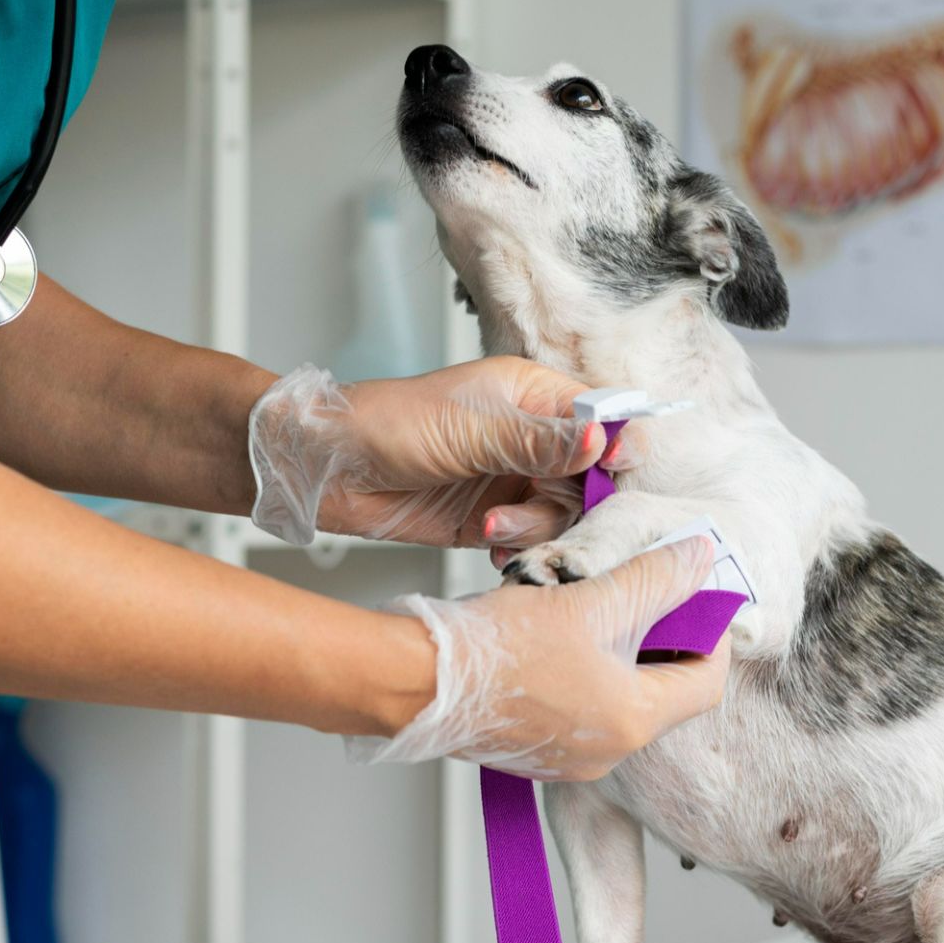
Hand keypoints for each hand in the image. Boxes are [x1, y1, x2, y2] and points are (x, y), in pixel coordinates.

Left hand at [247, 359, 640, 547]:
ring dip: (536, 528)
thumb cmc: (386, 425)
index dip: (617, 445)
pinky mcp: (493, 517)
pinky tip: (490, 544)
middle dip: (575, 501)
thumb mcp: (469, 430)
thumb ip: (538, 440)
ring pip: (564, 513)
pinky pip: (531, 539)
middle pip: (591, 474)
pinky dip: (518, 548)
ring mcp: (513, 479)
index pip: (602, 415)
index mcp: (532, 394)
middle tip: (542, 514)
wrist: (327, 470)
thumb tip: (601, 436)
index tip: (616, 472)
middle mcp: (531, 437)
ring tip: (493, 526)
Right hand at [353, 539, 729, 779]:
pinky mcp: (540, 751)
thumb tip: (699, 557)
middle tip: (646, 591)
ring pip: (623, 698)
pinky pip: (585, 710)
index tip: (695, 596)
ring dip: (624, 652)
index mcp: (633, 721)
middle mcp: (609, 753)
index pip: (707, 682)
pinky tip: (563, 634)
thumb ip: (654, 577)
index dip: (711, 634)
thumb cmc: (497, 646)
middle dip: (664, 638)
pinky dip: (589, 672)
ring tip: (599, 605)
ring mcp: (572, 758)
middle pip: (666, 691)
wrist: (415, 680)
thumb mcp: (590, 600)